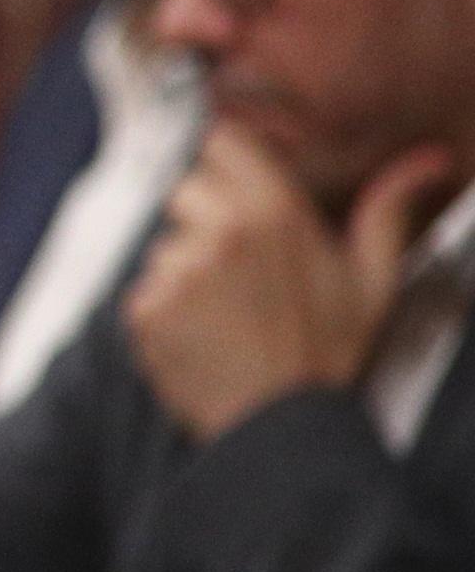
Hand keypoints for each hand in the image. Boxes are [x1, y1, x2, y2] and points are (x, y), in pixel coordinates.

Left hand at [124, 126, 452, 438]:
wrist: (286, 428)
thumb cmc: (331, 353)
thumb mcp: (371, 280)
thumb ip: (387, 210)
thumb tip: (428, 158)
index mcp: (275, 212)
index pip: (221, 143)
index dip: (228, 167)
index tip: (241, 194)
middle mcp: (221, 231)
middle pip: (186, 188)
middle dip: (205, 218)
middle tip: (242, 273)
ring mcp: (178, 269)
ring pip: (165, 245)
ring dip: (185, 271)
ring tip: (229, 316)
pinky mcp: (146, 307)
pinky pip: (144, 292)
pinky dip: (164, 312)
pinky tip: (203, 338)